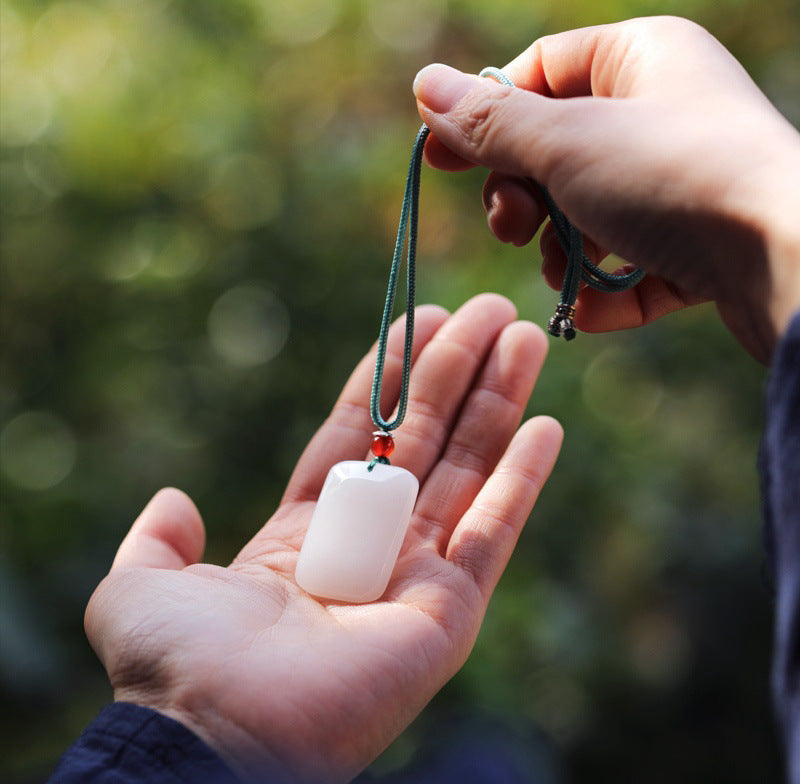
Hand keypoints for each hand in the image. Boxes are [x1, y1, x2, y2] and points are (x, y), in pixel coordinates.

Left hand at [84, 294, 561, 783]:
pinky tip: (546, 424)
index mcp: (305, 531)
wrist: (216, 740)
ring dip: (497, 401)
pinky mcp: (452, 609)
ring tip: (524, 337)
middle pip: (422, 437)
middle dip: (455, 369)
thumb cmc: (178, 666)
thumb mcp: (139, 585)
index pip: (359, 431)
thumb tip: (174, 498)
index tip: (423, 318)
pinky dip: (523, 479)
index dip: (391, 373)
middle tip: (491, 308)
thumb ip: (158, 536)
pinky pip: (496, 531)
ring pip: (466, 468)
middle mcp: (368, 543)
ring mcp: (414, 573)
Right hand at [413, 17, 799, 361]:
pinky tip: (592, 309)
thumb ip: (492, 122)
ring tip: (563, 271)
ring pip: (588, 216)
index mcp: (639, 59)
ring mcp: (681, 186)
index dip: (484, 116)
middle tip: (514, 226)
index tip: (440, 159)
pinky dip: (603, 289)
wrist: (788, 258)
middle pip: (558, 151)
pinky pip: (629, 266)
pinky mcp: (697, 247)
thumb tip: (425, 88)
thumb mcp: (566, 143)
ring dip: (560, 250)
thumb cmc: (676, 177)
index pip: (539, 73)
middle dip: (524, 196)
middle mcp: (663, 114)